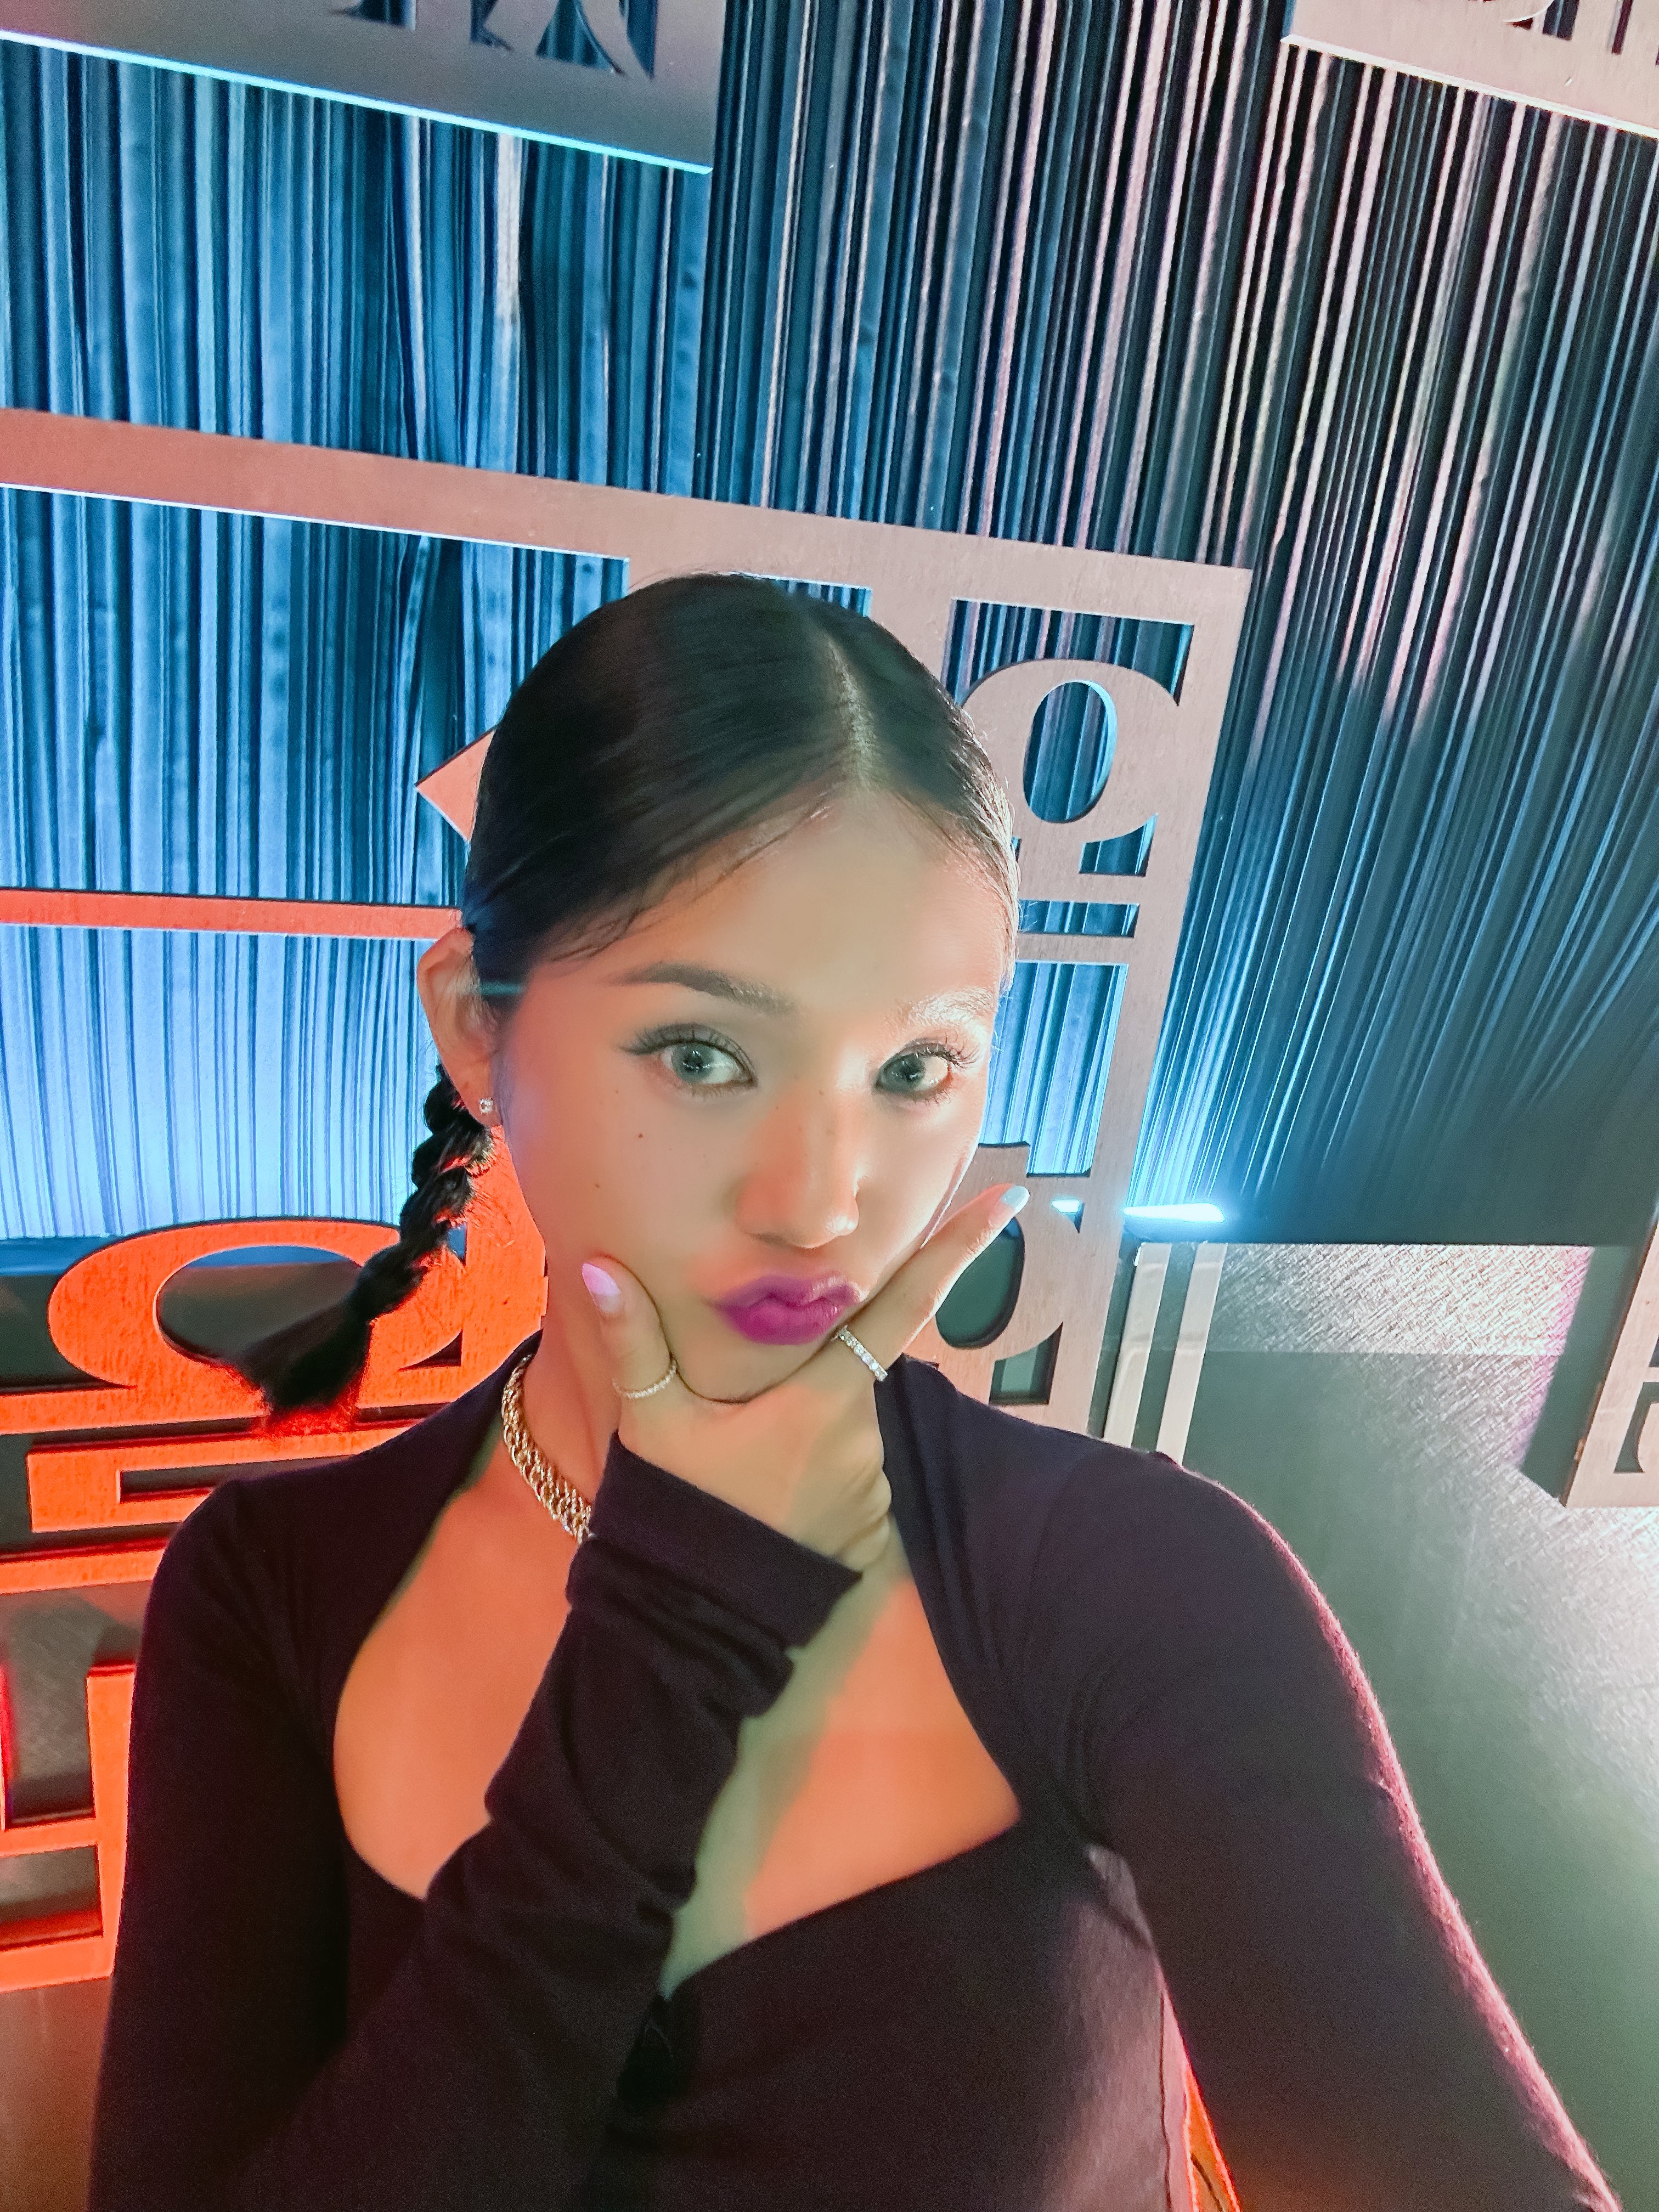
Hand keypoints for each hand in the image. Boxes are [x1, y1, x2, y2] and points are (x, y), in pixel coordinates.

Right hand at [581, 1183, 1029, 1569]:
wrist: (712, 1614)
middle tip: (759, 1408)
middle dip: (825, 1364)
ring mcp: (878, 1477)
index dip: (957, 1250)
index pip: (904, 1304)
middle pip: (863, 1362)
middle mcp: (867, 1429)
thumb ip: (634, 1341)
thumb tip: (598, 1266)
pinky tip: (773, 1493)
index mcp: (826, 1393)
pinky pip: (859, 1467)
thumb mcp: (654, 1423)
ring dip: (816, 1420)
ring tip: (753, 1462)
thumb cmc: (686, 1510)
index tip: (1008, 1199)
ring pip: (858, 1416)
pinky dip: (823, 1464)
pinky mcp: (879, 1517)